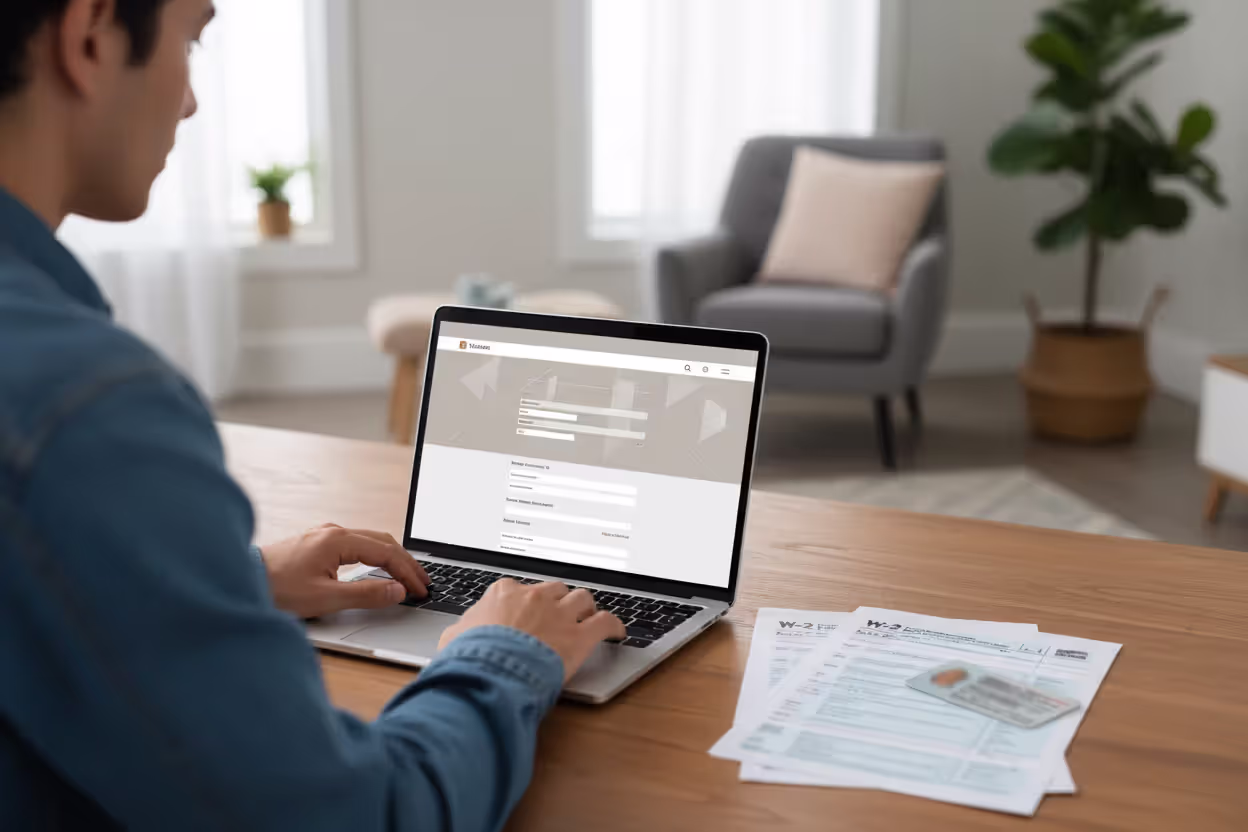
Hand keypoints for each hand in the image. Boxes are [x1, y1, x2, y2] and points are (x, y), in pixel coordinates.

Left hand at [260, 524, 429, 618]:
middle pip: (383, 542)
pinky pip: (356, 545)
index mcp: (339, 540)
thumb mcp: (326, 598)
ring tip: (405, 576)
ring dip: (390, 559)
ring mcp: (324, 535)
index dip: (408, 572)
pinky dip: (374, 557)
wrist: (241, 581)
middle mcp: (334, 532)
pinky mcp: (316, 544)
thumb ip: (366, 594)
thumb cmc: (278, 589)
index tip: (421, 590)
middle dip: (406, 563)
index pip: (387, 553)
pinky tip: (376, 569)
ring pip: (370, 542)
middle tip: (422, 582)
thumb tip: (397, 591)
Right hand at [439, 580, 625, 680]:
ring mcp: (559, 614)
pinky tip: (617, 633)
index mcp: (504, 593)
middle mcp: (535, 597)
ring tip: (588, 616)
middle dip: (559, 600)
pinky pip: (605, 623)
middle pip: (555, 589)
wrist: (491, 670)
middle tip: (560, 613)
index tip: (526, 611)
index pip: (518, 589)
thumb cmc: (471, 656)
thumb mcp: (453, 639)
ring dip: (586, 607)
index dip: (525, 602)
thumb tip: (455, 636)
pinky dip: (614, 626)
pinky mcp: (579, 636)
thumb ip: (461, 631)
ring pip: (582, 598)